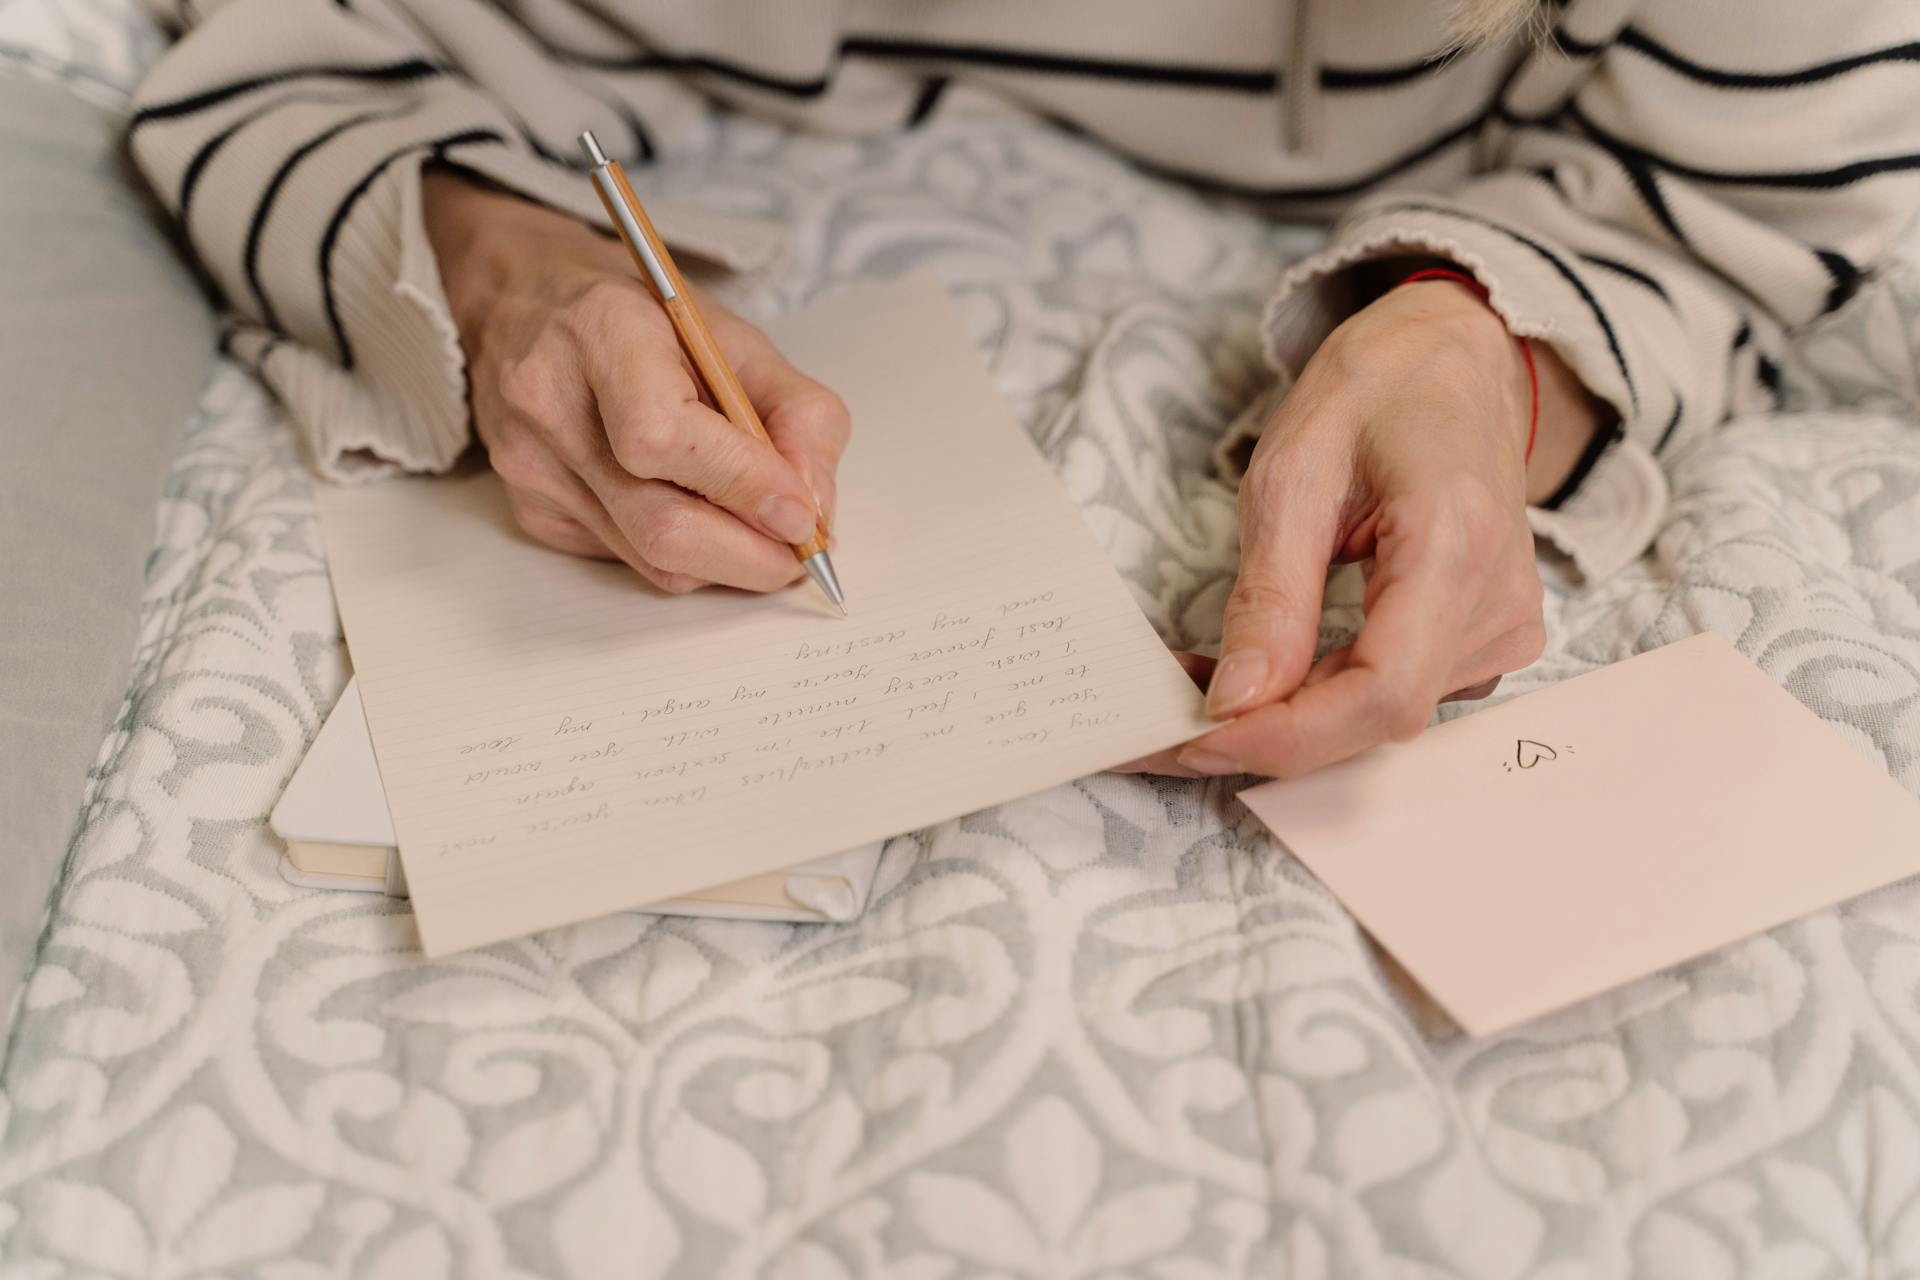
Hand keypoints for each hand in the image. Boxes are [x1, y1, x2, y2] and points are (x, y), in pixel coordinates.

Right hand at [421, 169, 847, 592]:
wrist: (527, 303)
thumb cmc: (642, 319)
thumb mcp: (738, 338)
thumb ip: (798, 415)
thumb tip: (813, 507)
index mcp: (601, 333)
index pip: (664, 440)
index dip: (744, 486)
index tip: (804, 516)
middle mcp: (549, 403)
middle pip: (660, 524)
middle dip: (751, 555)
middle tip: (802, 553)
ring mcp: (531, 464)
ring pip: (651, 558)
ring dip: (726, 560)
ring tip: (760, 530)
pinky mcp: (531, 508)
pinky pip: (628, 559)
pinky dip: (683, 554)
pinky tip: (694, 509)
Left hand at [1131, 276, 1588, 777]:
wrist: (1453, 361)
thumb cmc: (1376, 394)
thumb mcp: (1292, 475)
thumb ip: (1271, 596)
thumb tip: (1237, 701)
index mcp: (1456, 544)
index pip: (1382, 692)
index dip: (1287, 735)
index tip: (1195, 737)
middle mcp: (1499, 602)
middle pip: (1377, 717)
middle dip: (1265, 735)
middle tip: (1163, 727)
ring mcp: (1503, 627)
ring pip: (1378, 718)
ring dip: (1284, 719)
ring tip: (1198, 689)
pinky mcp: (1486, 639)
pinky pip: (1394, 695)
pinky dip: (1319, 700)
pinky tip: (1261, 678)